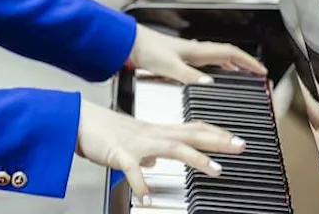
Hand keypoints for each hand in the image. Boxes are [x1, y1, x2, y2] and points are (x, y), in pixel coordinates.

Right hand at [76, 100, 246, 205]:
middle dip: (218, 141)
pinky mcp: (120, 154)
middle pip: (191, 134)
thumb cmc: (104, 130)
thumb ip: (148, 148)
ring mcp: (137, 143)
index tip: (236, 138)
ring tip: (214, 170)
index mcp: (156, 131)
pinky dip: (142, 184)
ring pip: (173, 148)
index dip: (216, 132)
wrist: (78, 120)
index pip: (193, 128)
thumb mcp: (133, 139)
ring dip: (196, 158)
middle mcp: (152, 134)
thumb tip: (157, 160)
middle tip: (241, 146)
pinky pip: (134, 170)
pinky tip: (148, 197)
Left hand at [126, 24, 266, 84]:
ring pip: (218, 59)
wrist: (129, 44)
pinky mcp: (180, 59)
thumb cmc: (147, 50)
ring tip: (243, 77)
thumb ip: (189, 76)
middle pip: (228, 55)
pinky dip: (217, 69)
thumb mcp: (169, 67)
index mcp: (197, 50)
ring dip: (232, 66)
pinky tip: (213, 78)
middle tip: (258, 75)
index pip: (231, 52)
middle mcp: (196, 50)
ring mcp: (188, 54)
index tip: (262, 70)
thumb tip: (208, 85)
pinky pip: (206, 63)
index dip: (248, 61)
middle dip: (245, 64)